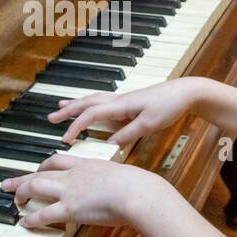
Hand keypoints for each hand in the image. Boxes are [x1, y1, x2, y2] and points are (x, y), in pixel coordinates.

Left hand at [0, 153, 175, 229]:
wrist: (137, 192)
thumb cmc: (137, 186)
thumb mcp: (121, 175)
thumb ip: (113, 180)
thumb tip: (119, 186)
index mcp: (87, 164)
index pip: (58, 159)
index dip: (44, 165)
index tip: (38, 169)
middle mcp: (74, 175)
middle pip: (41, 172)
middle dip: (22, 178)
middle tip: (7, 183)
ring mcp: (70, 190)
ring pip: (36, 186)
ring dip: (21, 193)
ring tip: (14, 201)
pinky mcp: (70, 208)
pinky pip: (44, 213)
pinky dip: (32, 218)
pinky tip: (24, 223)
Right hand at [49, 77, 206, 145]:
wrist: (186, 92)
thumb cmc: (169, 106)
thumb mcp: (149, 124)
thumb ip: (128, 134)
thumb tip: (109, 144)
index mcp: (121, 105)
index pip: (91, 114)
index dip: (76, 126)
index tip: (64, 140)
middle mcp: (118, 100)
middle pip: (86, 103)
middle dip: (68, 111)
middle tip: (50, 119)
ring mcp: (123, 99)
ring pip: (93, 99)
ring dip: (76, 104)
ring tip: (61, 107)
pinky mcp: (129, 102)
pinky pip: (102, 101)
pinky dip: (90, 104)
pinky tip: (89, 108)